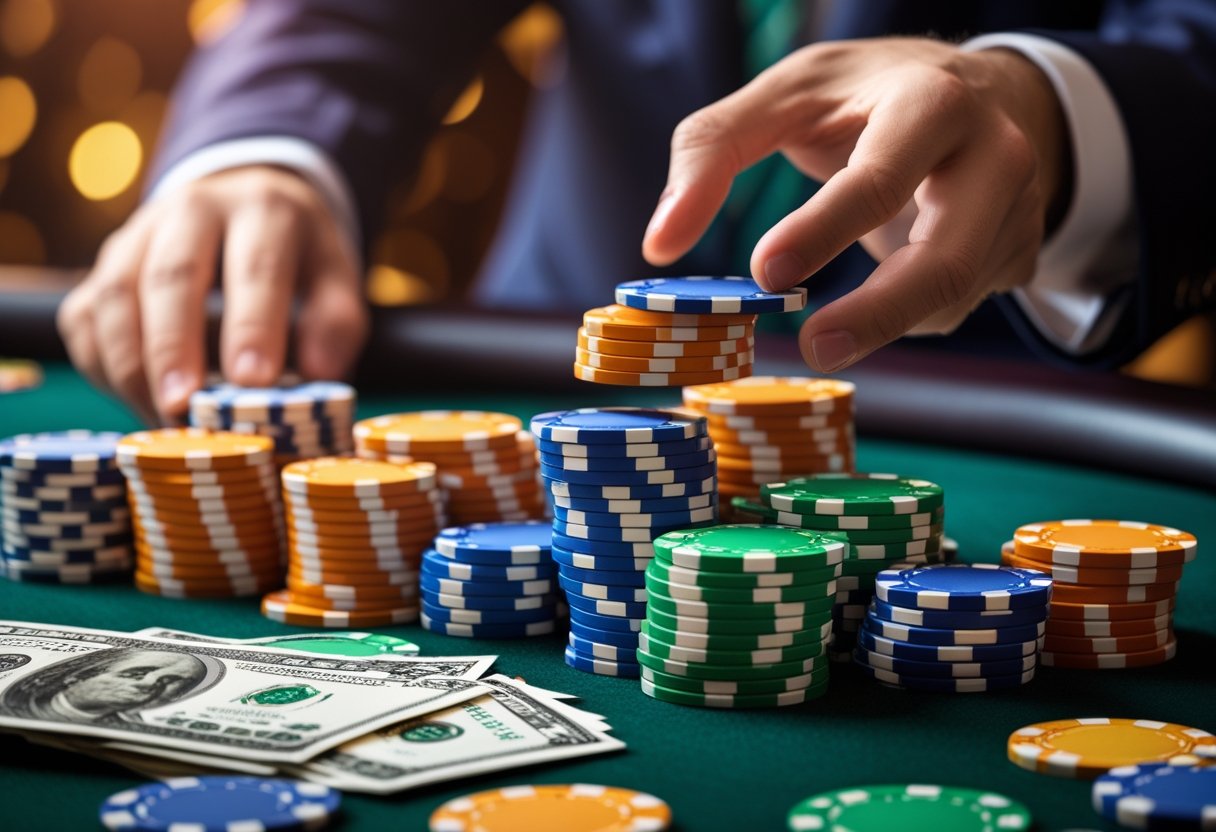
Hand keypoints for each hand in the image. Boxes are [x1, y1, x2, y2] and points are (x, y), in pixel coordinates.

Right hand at [58, 166, 367, 423]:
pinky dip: (103, 367)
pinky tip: (135, 401)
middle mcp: (193, 210)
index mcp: (263, 210)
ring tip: (160, 418)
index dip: (252, 324)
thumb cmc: (296, 257)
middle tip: (184, 406)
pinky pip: (85, 318)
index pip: (255, 266)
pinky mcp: (103, 267)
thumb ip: (335, 323)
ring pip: (115, 295)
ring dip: (131, 364)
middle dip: (173, 346)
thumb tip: (319, 374)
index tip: (254, 381)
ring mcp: (138, 236)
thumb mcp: (335, 276)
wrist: (245, 201)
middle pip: (172, 275)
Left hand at [643, 38, 1068, 371]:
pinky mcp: (1023, 250)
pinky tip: (890, 285)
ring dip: (883, 321)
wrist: (981, 91)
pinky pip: (958, 307)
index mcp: (930, 103)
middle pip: (944, 259)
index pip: (879, 177)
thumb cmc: (866, 94)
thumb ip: (712, 151)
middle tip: (810, 348)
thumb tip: (657, 246)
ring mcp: (1020, 208)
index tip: (763, 273)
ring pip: (953, 296)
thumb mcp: (785, 95)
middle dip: (876, 315)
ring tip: (832, 323)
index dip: (820, 231)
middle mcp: (994, 155)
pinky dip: (908, 314)